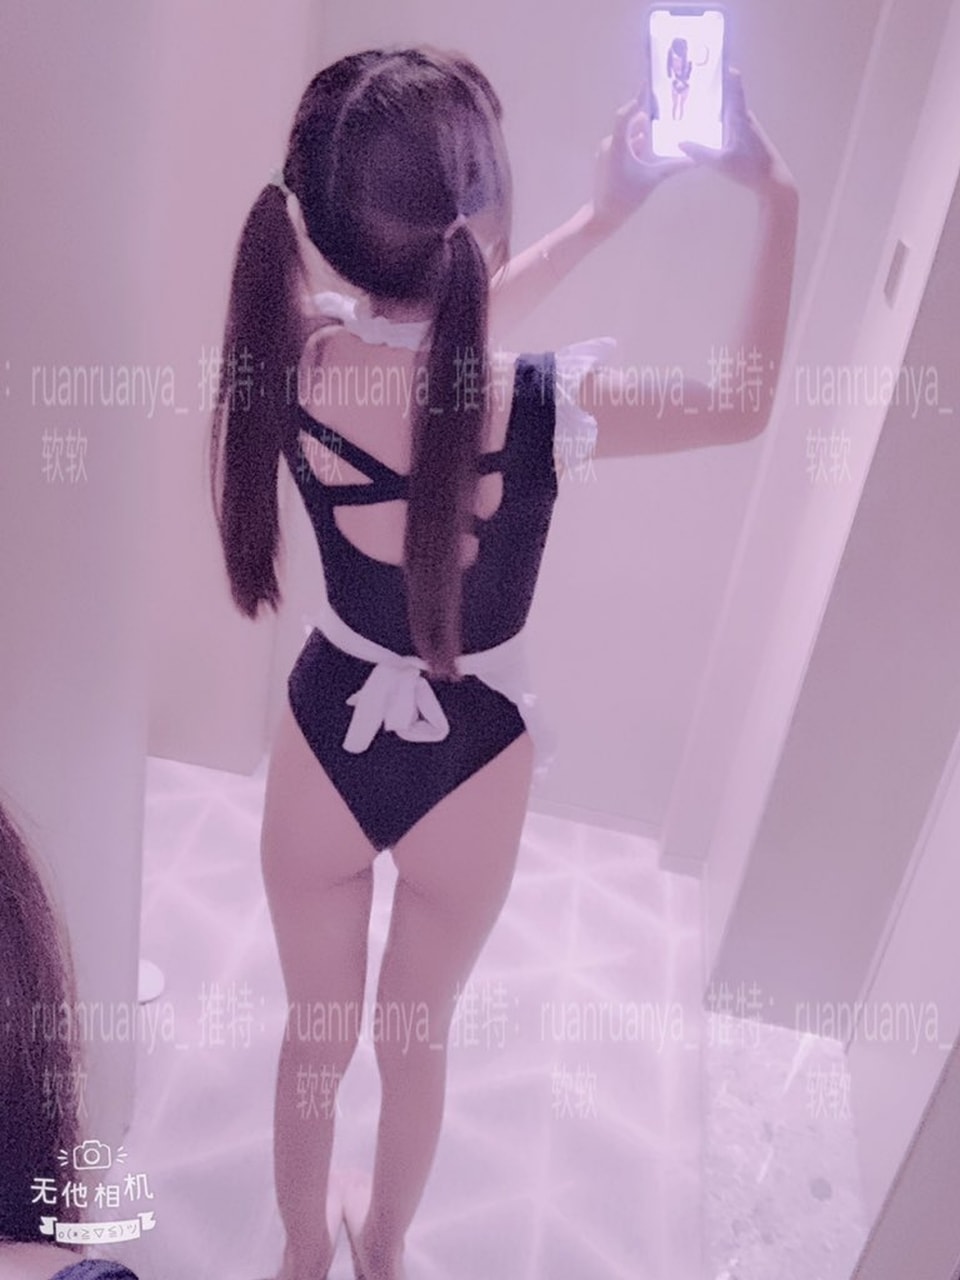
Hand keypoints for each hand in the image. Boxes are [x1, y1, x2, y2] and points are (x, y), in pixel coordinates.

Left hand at [590, 84, 691, 231]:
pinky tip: (652, 144)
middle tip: (667, 105)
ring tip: (664, 123)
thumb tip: (696, 160)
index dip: (639, 98)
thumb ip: (674, 166)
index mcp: (618, 144)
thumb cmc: (625, 198)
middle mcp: (611, 143)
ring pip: (629, 135)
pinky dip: (638, 143)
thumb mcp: (652, 180)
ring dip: (645, 131)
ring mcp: (608, 151)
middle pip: (631, 122)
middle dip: (649, 115)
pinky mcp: (609, 159)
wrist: (603, 216)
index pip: (627, 114)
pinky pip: (625, 145)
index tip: (650, 84)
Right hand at [679, 68, 795, 193]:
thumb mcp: (721, 163)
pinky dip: (717, 115)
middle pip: (727, 91)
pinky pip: (728, 118)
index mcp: (739, 116)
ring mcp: (746, 125)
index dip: (721, 67)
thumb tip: (680, 142)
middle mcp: (743, 116)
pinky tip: (705, 122)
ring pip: (727, 106)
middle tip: (691, 77)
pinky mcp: (745, 135)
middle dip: (711, 83)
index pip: (732, 82)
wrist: (773, 181)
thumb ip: (700, 152)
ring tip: (693, 97)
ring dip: (713, 100)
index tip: (708, 57)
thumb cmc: (750, 170)